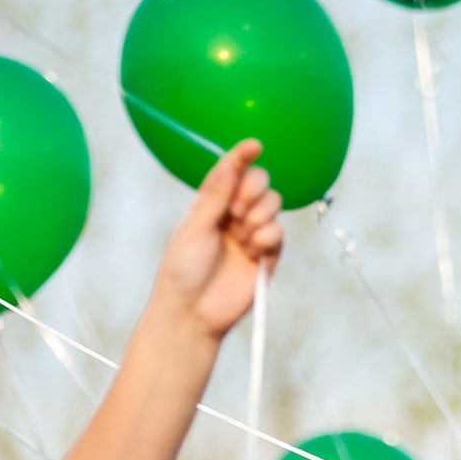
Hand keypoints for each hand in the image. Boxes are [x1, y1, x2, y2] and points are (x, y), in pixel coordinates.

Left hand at [150, 142, 284, 340]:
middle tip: (237, 210)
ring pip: (273, 205)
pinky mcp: (266, 258)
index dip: (242, 156)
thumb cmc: (182, 271)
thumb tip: (230, 164)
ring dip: (260, 213)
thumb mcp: (194, 227)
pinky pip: (278, 233)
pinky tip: (253, 250)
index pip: (231, 172)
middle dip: (253, 188)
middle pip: (259, 183)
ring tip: (243, 235)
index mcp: (211, 206)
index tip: (254, 146)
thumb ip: (216, 195)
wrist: (192, 313)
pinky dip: (268, 236)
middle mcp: (233, 217)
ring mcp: (251, 237)